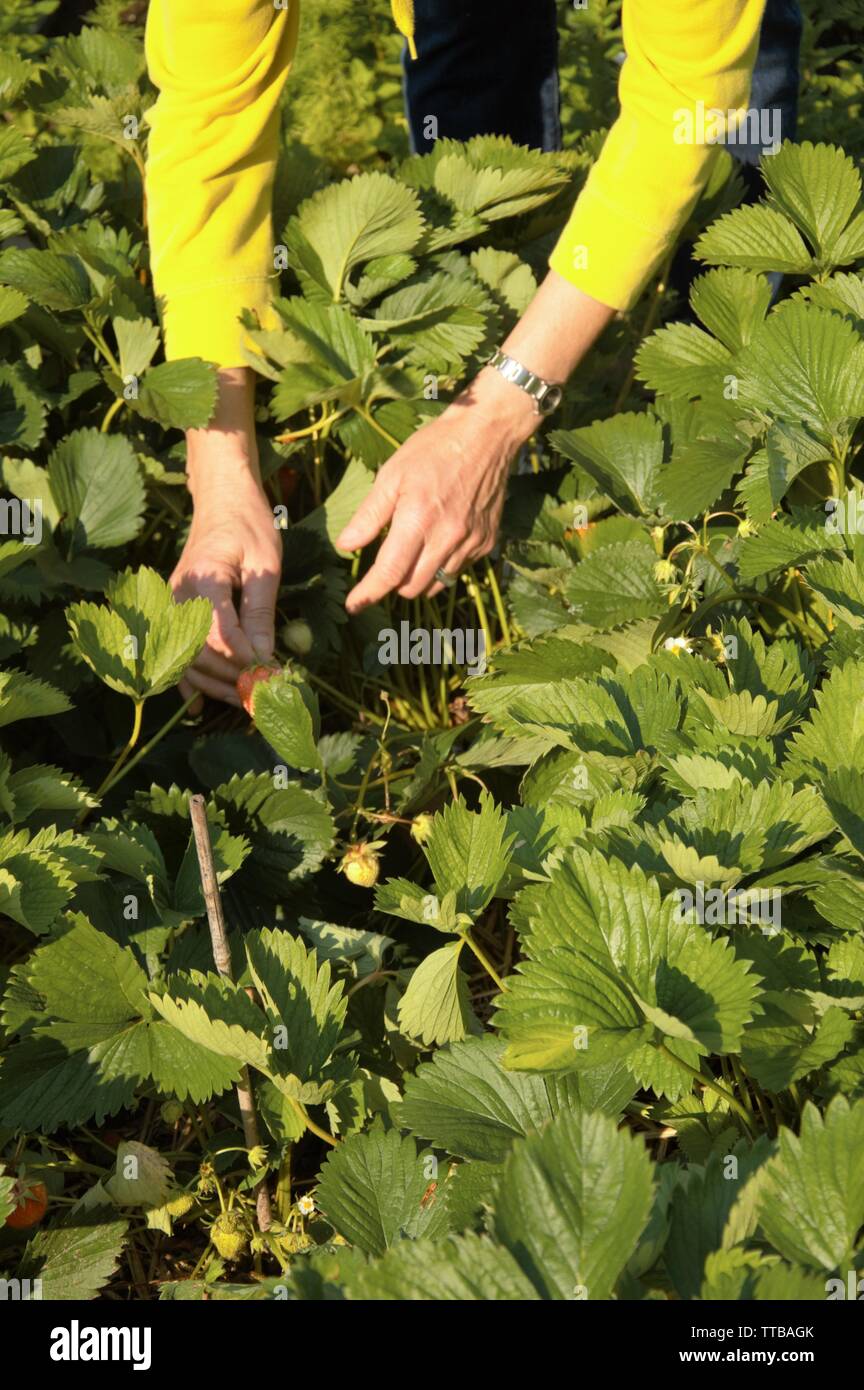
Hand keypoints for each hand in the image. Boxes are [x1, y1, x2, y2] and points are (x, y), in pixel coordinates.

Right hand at [170, 369, 280, 707]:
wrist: (221, 499)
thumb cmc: (248, 524)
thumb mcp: (266, 564)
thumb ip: (261, 612)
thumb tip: (264, 658)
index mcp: (204, 578)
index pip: (219, 633)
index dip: (243, 659)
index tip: (269, 674)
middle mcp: (179, 594)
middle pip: (198, 652)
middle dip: (231, 678)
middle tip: (263, 695)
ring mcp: (173, 604)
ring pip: (185, 658)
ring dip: (214, 685)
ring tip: (246, 700)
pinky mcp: (176, 610)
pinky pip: (176, 652)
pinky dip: (188, 681)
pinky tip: (203, 705)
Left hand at [337, 368, 536, 611]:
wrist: (486, 435)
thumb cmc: (433, 449)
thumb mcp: (392, 475)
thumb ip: (369, 515)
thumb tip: (345, 546)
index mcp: (418, 519)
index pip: (390, 573)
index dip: (369, 594)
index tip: (354, 605)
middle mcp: (447, 538)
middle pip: (412, 587)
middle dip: (393, 584)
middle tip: (385, 565)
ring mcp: (470, 543)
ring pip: (436, 584)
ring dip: (418, 577)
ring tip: (413, 551)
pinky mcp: (486, 543)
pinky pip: (458, 570)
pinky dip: (442, 565)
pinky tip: (439, 541)